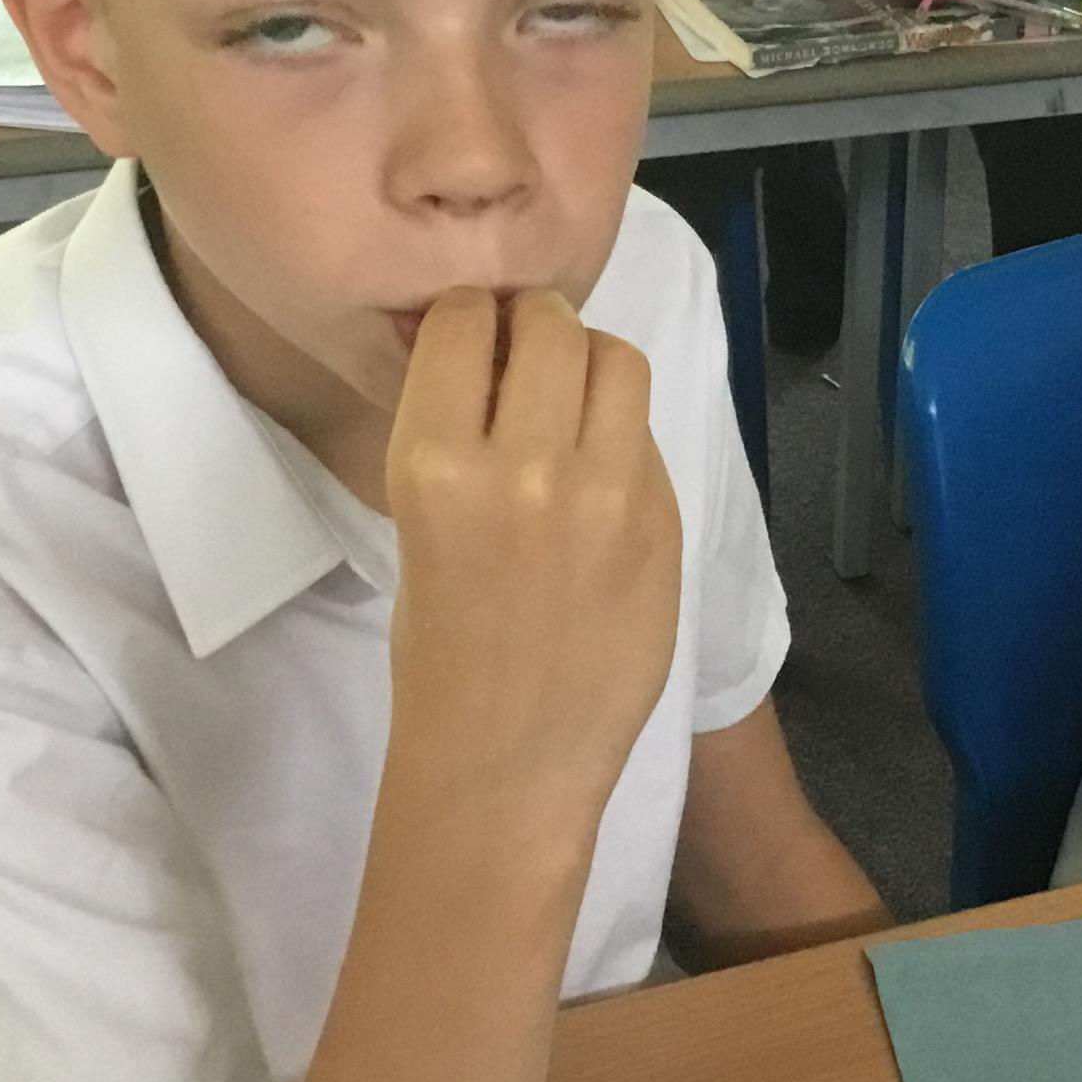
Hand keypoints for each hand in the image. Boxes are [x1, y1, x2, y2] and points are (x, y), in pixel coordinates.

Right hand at [385, 290, 683, 827]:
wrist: (505, 760)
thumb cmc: (442, 648)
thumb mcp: (418, 522)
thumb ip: (458, 433)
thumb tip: (485, 345)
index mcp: (434, 464)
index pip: (465, 320)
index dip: (473, 320)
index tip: (476, 339)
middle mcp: (524, 464)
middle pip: (552, 324)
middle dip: (539, 328)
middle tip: (531, 359)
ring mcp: (606, 494)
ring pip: (617, 361)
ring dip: (593, 366)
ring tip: (575, 406)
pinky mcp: (663, 524)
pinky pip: (648, 437)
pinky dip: (626, 438)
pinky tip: (603, 480)